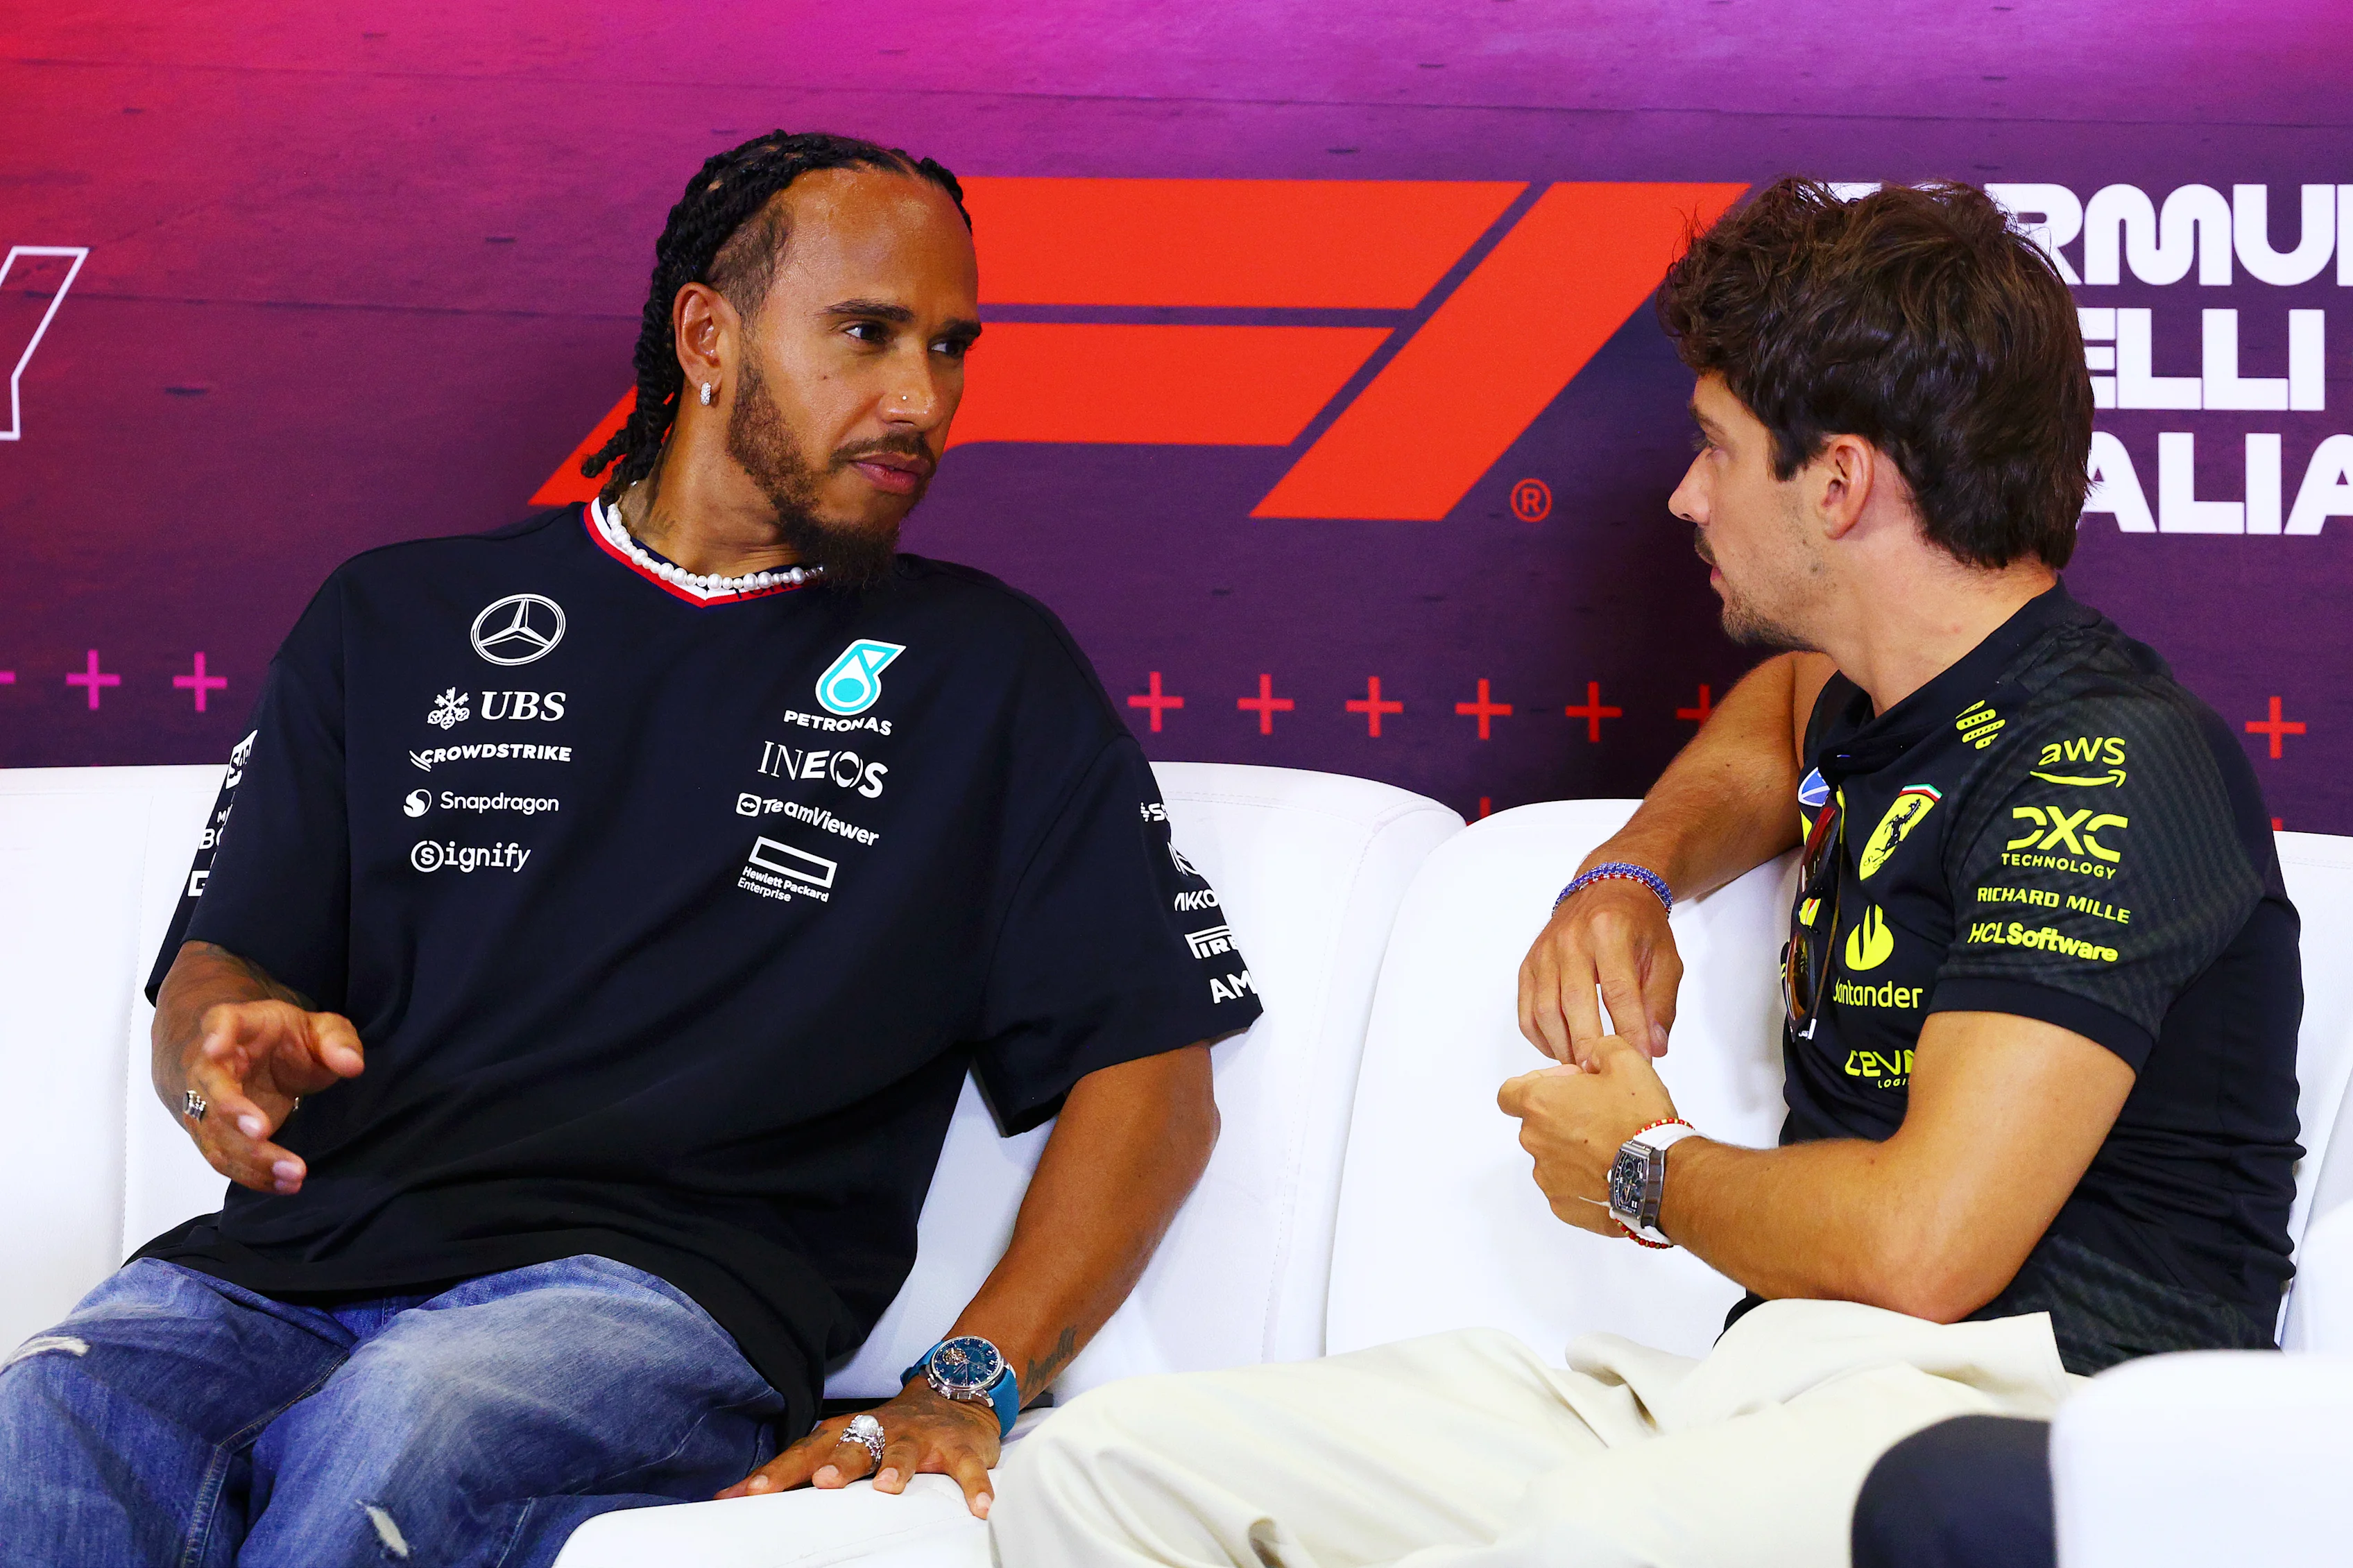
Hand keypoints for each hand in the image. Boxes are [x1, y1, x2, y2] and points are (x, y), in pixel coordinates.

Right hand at [182, 999, 362, 1194]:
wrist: (258, 1058)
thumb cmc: (290, 1040)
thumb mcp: (321, 1030)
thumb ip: (338, 1041)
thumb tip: (352, 1064)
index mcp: (238, 1025)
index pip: (220, 1021)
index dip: (216, 1034)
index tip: (216, 1047)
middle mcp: (210, 1063)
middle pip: (211, 1086)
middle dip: (232, 1110)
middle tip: (261, 1131)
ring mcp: (205, 1101)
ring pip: (216, 1132)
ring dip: (250, 1157)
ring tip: (294, 1174)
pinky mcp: (212, 1133)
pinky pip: (225, 1158)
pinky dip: (253, 1175)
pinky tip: (285, 1185)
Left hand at [717, 1381, 1002, 1516]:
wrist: (955, 1393)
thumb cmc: (890, 1430)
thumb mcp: (846, 1442)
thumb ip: (800, 1468)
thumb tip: (732, 1498)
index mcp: (849, 1432)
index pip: (806, 1450)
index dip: (780, 1471)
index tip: (749, 1494)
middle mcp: (881, 1429)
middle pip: (855, 1444)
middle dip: (838, 1462)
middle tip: (823, 1481)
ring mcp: (921, 1436)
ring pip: (907, 1449)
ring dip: (898, 1466)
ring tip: (888, 1487)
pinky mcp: (958, 1445)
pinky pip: (966, 1467)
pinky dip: (975, 1486)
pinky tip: (979, 1507)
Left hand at [1497, 1034, 1677, 1236]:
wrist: (1660, 1175)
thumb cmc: (1639, 1121)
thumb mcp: (1625, 1060)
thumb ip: (1599, 1047)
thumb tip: (1592, 1054)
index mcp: (1539, 1104)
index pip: (1509, 1093)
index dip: (1536, 1085)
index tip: (1566, 1087)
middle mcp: (1535, 1141)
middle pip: (1536, 1123)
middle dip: (1562, 1116)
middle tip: (1600, 1113)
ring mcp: (1547, 1176)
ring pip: (1552, 1155)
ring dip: (1573, 1149)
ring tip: (1610, 1145)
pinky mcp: (1563, 1205)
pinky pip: (1566, 1186)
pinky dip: (1582, 1179)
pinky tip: (1610, 1170)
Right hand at [1517, 875, 1682, 1065]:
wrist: (1607, 889)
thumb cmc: (1639, 927)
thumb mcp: (1664, 958)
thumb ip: (1660, 1003)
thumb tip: (1653, 1048)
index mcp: (1609, 931)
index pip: (1618, 990)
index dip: (1629, 1029)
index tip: (1639, 1061)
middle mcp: (1571, 939)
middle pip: (1575, 1003)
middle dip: (1589, 1045)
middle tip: (1602, 1076)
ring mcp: (1544, 953)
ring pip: (1545, 1010)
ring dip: (1563, 1047)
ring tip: (1583, 1070)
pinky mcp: (1528, 965)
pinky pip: (1527, 1011)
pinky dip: (1541, 1038)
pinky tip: (1562, 1051)